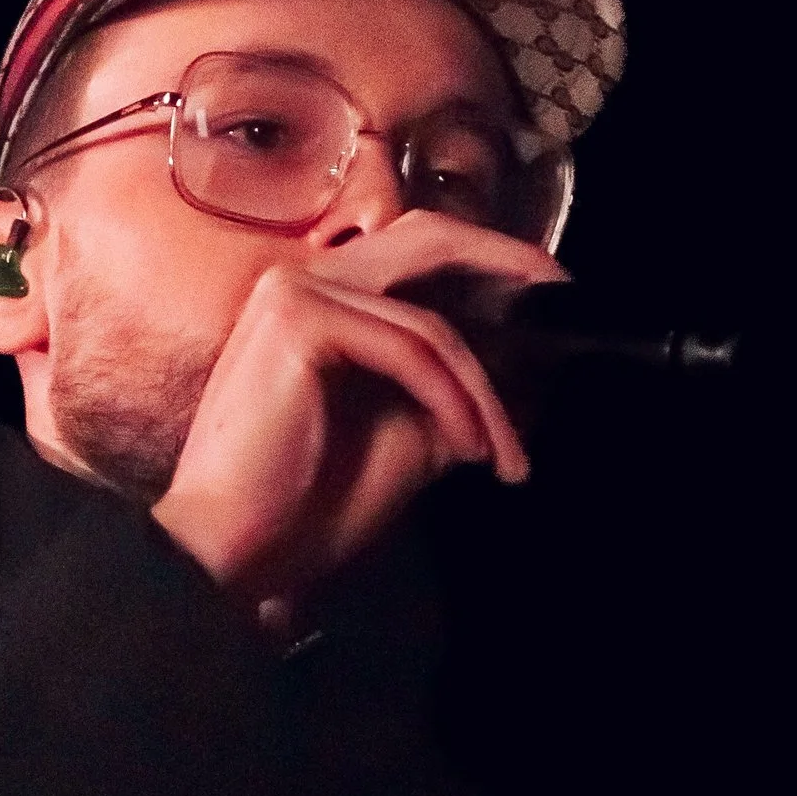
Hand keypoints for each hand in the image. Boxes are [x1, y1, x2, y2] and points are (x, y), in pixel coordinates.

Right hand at [152, 214, 565, 617]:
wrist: (234, 557)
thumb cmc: (306, 508)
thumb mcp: (409, 436)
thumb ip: (456, 390)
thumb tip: (530, 366)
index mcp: (321, 299)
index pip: (420, 252)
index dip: (491, 261)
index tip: (550, 298)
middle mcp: (303, 279)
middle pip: (429, 238)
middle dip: (507, 262)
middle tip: (561, 298)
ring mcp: (295, 292)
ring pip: (432, 324)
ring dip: (485, 395)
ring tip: (504, 456)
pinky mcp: (300, 320)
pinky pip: (411, 348)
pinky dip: (454, 401)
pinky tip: (470, 449)